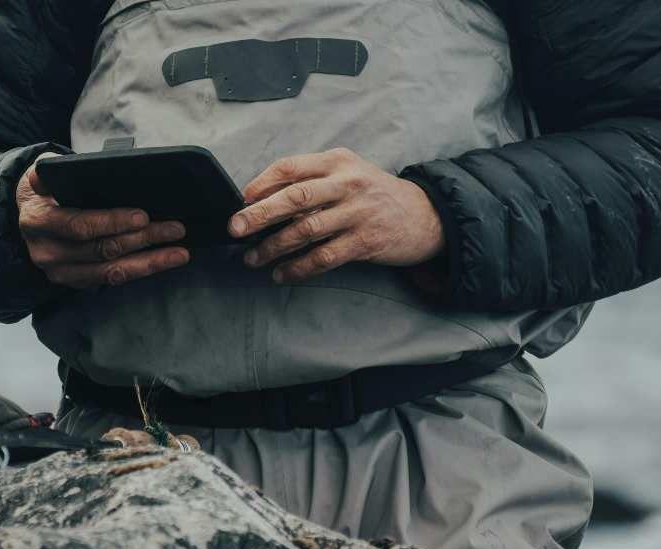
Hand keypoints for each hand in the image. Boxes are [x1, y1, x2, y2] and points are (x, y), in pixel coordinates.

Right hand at [17, 153, 189, 288]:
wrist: (27, 217)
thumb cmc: (45, 191)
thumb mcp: (40, 175)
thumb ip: (50, 171)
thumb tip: (59, 165)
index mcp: (38, 221)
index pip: (79, 226)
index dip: (112, 222)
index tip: (142, 216)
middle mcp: (47, 252)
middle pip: (102, 249)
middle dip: (142, 239)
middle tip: (175, 228)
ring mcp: (61, 272)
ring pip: (111, 271)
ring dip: (149, 262)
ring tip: (179, 252)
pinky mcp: (76, 282)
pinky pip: (112, 279)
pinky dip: (141, 270)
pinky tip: (163, 261)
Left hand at [229, 148, 444, 282]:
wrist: (425, 215)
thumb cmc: (373, 194)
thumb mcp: (346, 173)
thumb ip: (311, 180)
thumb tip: (261, 198)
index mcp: (336, 162)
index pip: (290, 167)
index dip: (261, 184)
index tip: (239, 200)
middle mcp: (347, 184)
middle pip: (295, 197)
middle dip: (259, 214)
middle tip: (234, 228)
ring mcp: (357, 213)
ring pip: (306, 230)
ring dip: (273, 247)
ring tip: (252, 258)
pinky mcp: (365, 242)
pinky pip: (324, 257)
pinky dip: (299, 268)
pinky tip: (282, 274)